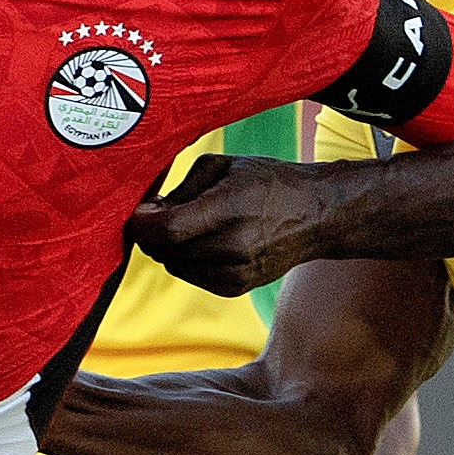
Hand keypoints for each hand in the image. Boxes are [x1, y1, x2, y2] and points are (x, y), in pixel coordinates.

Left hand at [127, 154, 332, 296]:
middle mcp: (232, 248)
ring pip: (172, 264)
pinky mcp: (234, 288)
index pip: (165, 231)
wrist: (316, 216)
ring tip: (194, 223)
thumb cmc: (267, 182)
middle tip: (163, 211)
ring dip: (170, 246)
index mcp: (229, 210)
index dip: (141, 224)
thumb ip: (180, 187)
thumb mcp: (223, 166)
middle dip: (153, 232)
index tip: (137, 212)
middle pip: (163, 250)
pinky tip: (208, 240)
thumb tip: (147, 211)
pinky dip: (187, 259)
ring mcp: (234, 273)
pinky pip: (189, 274)